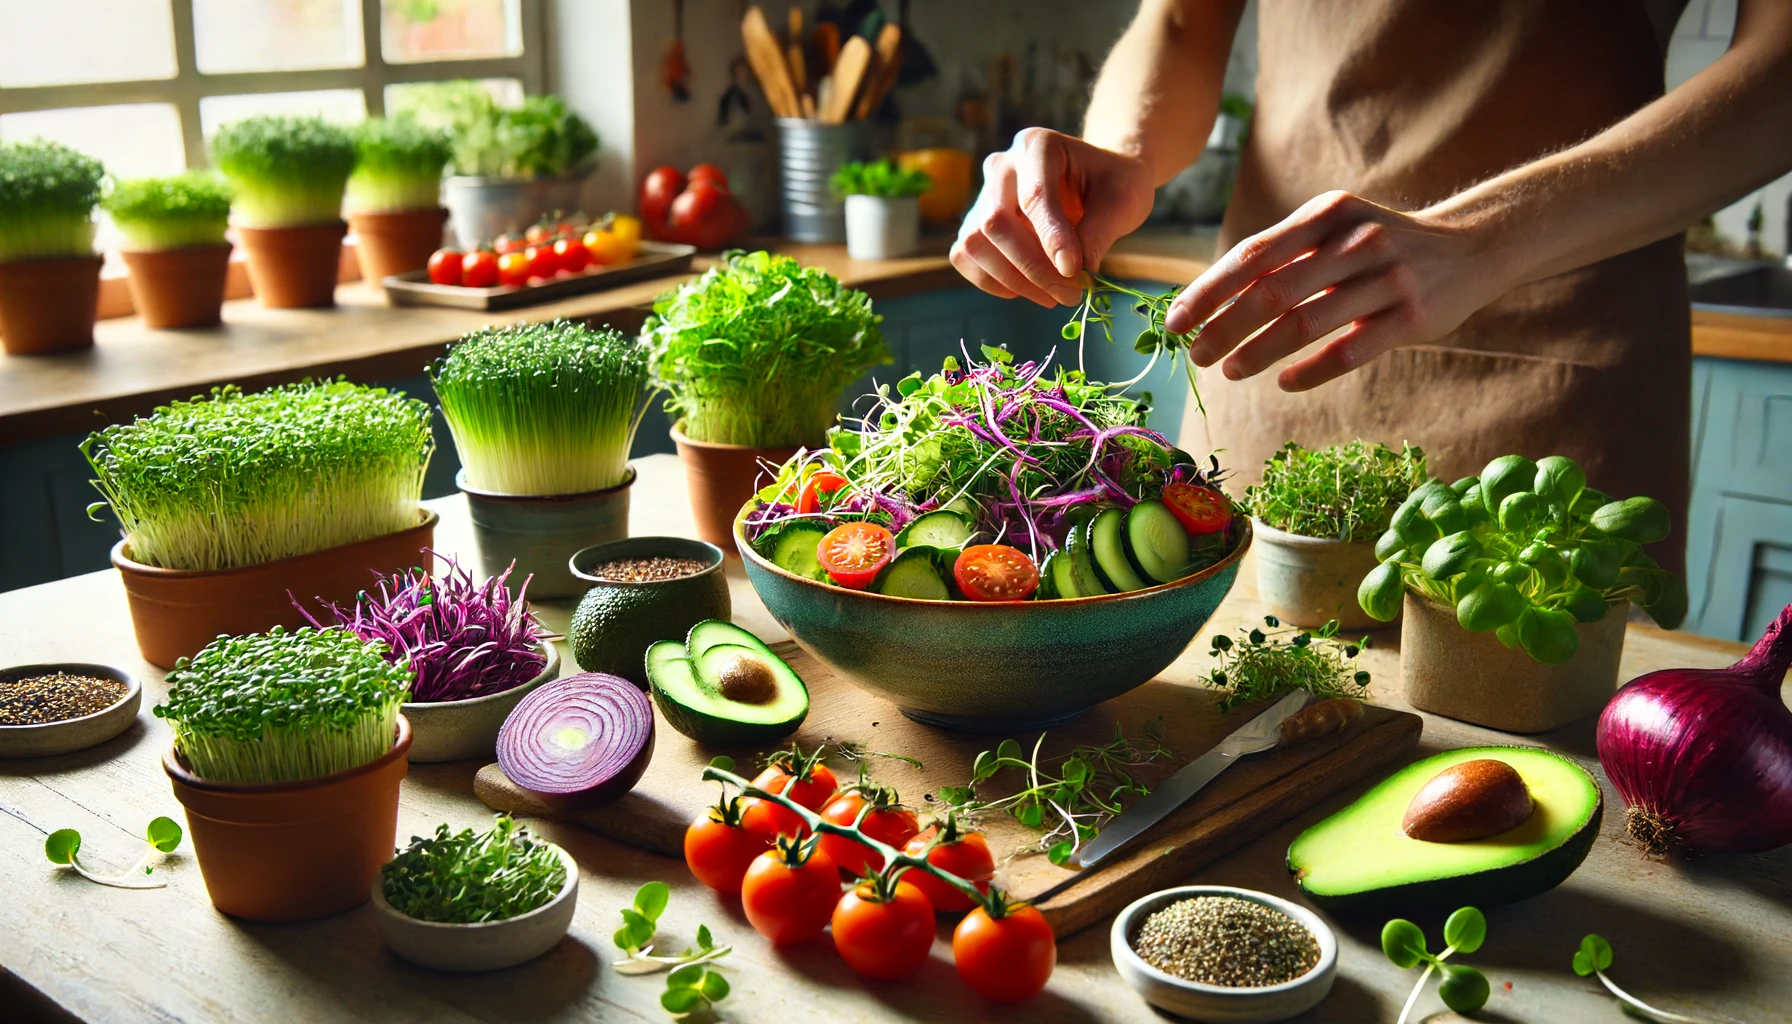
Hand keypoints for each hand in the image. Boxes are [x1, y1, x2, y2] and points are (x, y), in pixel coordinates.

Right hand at [950, 128, 1155, 307]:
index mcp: (1038, 145)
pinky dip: (993, 281)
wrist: (1098, 182)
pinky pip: (965, 257)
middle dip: (1033, 267)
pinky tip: (1029, 289)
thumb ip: (1099, 232)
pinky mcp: (975, 222)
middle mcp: (1002, 165)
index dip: (1052, 239)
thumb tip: (1074, 274)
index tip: (1075, 273)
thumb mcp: (1123, 201)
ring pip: (975, 243)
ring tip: (1055, 295)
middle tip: (1071, 294)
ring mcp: (983, 194)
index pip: (1034, 196)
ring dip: (1014, 279)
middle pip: (997, 221)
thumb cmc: (1113, 185)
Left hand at [1164, 191, 1510, 390]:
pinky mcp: (1411, 318)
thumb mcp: (1335, 228)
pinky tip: (1283, 383)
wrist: (1472, 245)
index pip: (1251, 256)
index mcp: (1326, 215)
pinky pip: (1348, 352)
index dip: (1208, 292)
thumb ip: (1284, 254)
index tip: (1175, 321)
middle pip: (1271, 292)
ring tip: (1230, 371)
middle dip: (1224, 328)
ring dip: (1258, 353)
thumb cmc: (1380, 244)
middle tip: (1196, 355)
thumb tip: (1210, 294)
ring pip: (1305, 324)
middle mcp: (1355, 242)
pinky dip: (1310, 372)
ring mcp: (1386, 280)